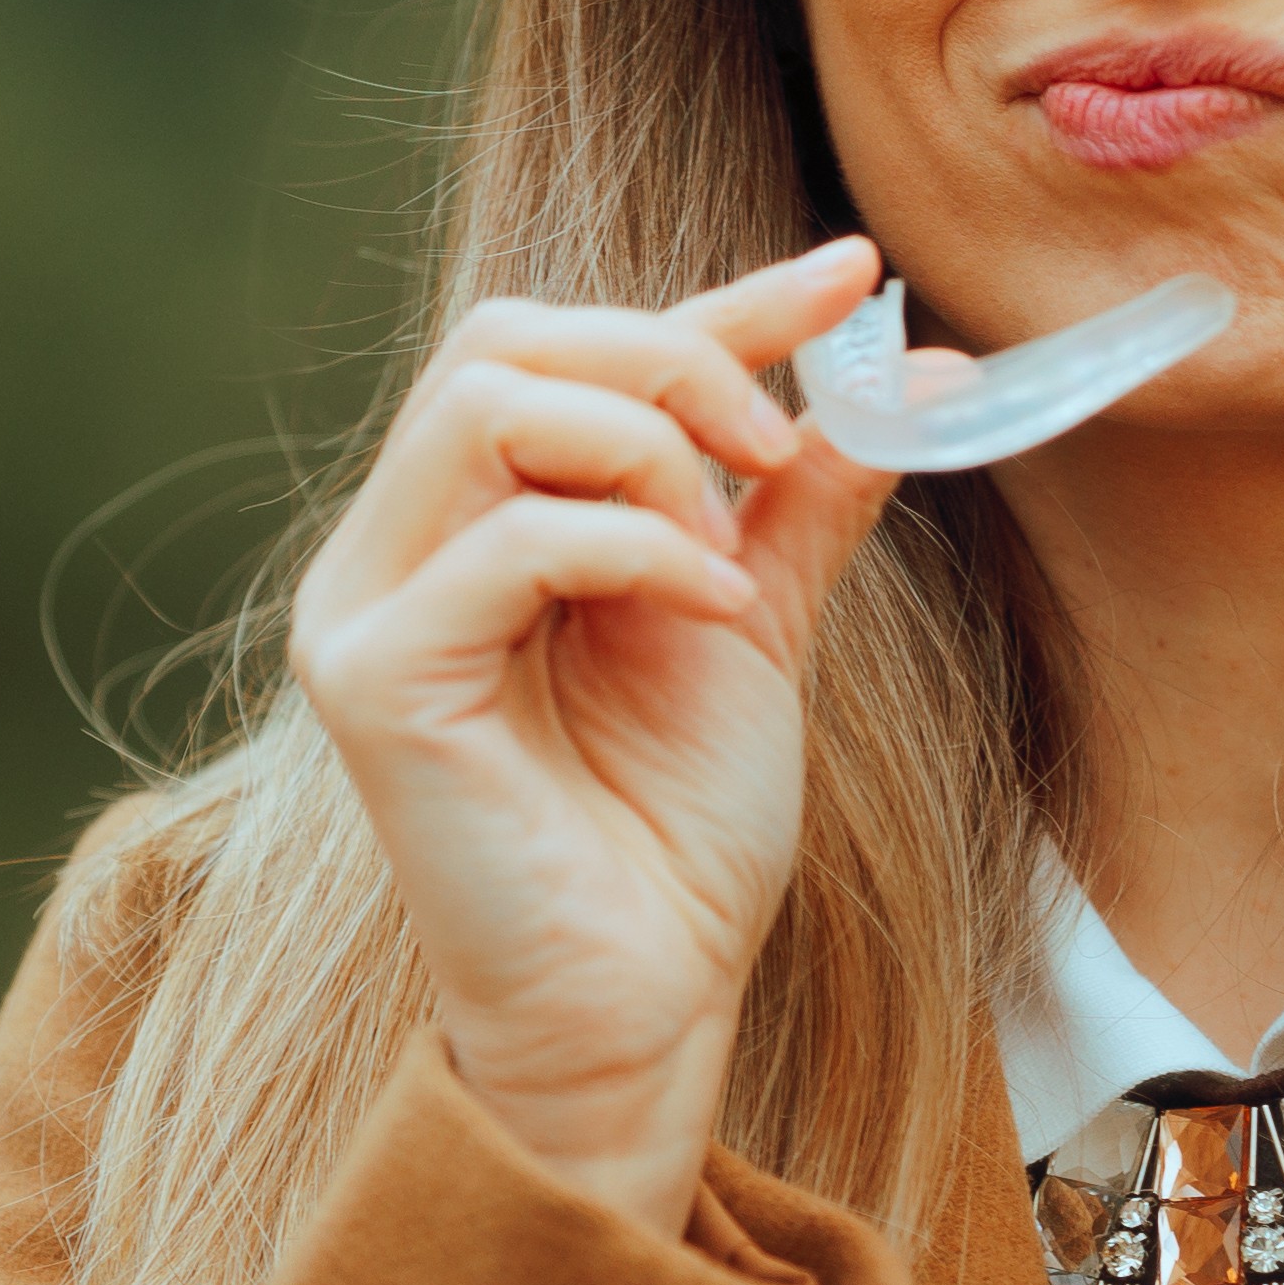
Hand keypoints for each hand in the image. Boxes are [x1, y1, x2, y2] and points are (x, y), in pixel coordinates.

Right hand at [290, 241, 902, 1235]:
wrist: (645, 1006)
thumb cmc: (675, 838)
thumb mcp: (757, 622)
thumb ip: (803, 497)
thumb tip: (915, 370)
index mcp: (468, 523)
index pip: (568, 351)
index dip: (717, 302)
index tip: (852, 277)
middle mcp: (394, 548)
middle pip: (503, 340)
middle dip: (669, 361)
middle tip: (778, 449)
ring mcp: (367, 609)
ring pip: (487, 404)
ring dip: (647, 453)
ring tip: (728, 564)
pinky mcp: (375, 681)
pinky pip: (507, 538)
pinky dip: (636, 549)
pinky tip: (714, 614)